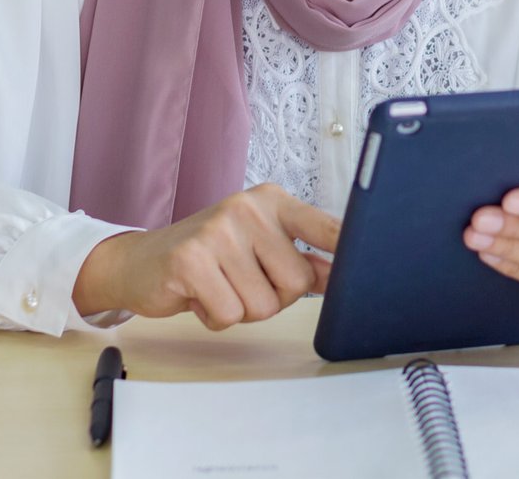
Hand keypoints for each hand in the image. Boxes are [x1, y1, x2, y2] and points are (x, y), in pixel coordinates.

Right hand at [72, 183, 340, 330]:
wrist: (141, 262)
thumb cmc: (209, 256)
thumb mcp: (258, 246)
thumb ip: (301, 258)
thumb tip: (345, 272)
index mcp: (272, 201)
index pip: (325, 226)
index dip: (351, 248)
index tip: (376, 257)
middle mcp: (248, 208)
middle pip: (296, 282)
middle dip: (273, 297)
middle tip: (241, 280)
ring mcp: (218, 231)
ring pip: (264, 304)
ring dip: (242, 309)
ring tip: (219, 286)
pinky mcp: (191, 260)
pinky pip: (230, 314)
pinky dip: (215, 316)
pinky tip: (200, 295)